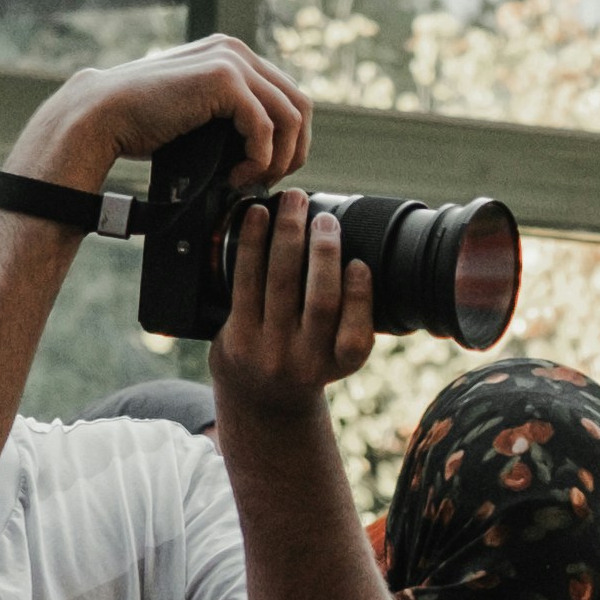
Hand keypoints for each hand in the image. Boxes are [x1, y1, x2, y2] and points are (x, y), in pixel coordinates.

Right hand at [26, 34, 309, 196]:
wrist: (103, 117)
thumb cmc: (144, 124)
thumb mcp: (198, 113)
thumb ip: (231, 116)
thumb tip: (270, 146)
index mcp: (233, 56)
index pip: (288, 98)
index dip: (289, 141)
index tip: (266, 172)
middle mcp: (237, 51)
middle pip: (299, 106)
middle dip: (292, 151)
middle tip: (265, 182)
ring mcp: (232, 61)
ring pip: (290, 117)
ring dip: (278, 159)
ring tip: (249, 181)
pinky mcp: (224, 79)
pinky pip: (265, 127)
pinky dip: (258, 159)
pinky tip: (235, 176)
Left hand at [204, 191, 383, 426]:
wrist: (258, 397)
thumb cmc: (305, 360)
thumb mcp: (336, 353)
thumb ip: (351, 317)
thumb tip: (362, 251)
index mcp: (339, 365)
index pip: (355, 336)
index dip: (360, 297)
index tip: (359, 263)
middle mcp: (305, 363)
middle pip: (320, 302)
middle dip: (324, 253)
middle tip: (325, 218)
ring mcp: (268, 351)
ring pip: (281, 283)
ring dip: (288, 234)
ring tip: (294, 202)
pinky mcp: (237, 336)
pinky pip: (246, 281)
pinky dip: (253, 243)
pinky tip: (258, 216)